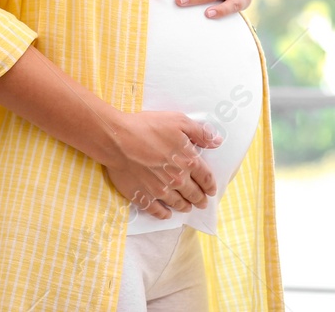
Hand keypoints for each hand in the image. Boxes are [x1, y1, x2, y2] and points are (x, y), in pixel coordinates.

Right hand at [102, 111, 220, 219]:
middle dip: (200, 199)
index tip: (212, 190)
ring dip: (185, 206)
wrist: (117, 140)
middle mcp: (177, 180)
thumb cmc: (147, 127)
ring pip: (178, 203)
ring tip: (187, 208)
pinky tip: (167, 213)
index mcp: (188, 161)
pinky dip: (164, 214)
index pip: (205, 178)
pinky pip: (157, 211)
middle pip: (193, 194)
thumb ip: (200, 132)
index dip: (210, 186)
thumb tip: (217, 141)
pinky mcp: (143, 197)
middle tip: (202, 203)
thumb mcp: (178, 121)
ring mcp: (160, 191)